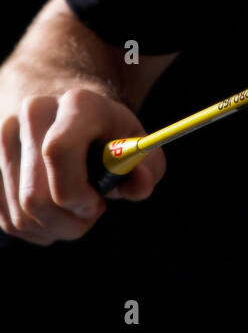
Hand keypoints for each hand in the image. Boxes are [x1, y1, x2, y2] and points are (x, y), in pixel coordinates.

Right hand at [0, 85, 165, 244]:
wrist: (66, 108)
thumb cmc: (107, 133)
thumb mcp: (136, 143)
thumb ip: (148, 166)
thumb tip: (140, 185)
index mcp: (76, 104)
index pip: (58, 150)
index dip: (76, 192)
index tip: (97, 204)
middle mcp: (33, 113)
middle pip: (35, 197)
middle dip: (69, 221)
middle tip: (92, 212)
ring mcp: (3, 137)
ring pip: (20, 215)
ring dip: (53, 228)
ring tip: (76, 210)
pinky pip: (7, 219)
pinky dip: (35, 228)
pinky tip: (54, 211)